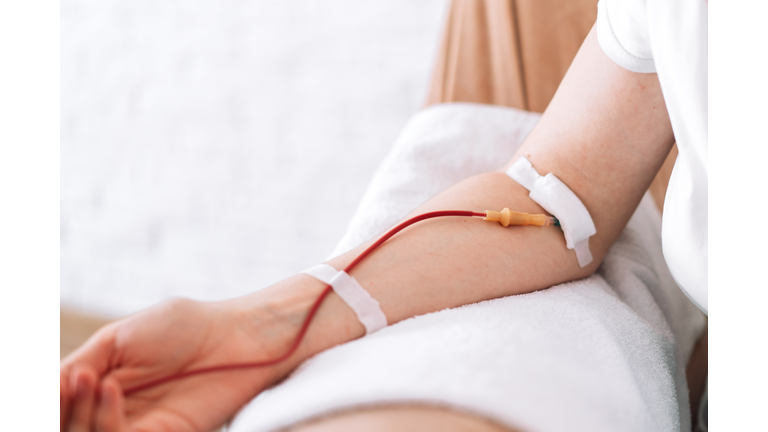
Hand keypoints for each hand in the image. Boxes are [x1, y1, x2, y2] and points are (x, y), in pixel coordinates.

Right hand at [60, 281, 322, 431]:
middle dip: (63, 409)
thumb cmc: (185, 327)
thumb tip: (45, 388)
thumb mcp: (119, 338)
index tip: (54, 383)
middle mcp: (116, 412)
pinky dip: (106, 421)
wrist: (237, 334)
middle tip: (71, 380)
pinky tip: (110, 389)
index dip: (51, 401)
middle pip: (71, 426)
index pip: (62, 406)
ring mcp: (140, 427)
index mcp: (101, 387)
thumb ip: (79, 365)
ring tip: (91, 380)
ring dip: (80, 415)